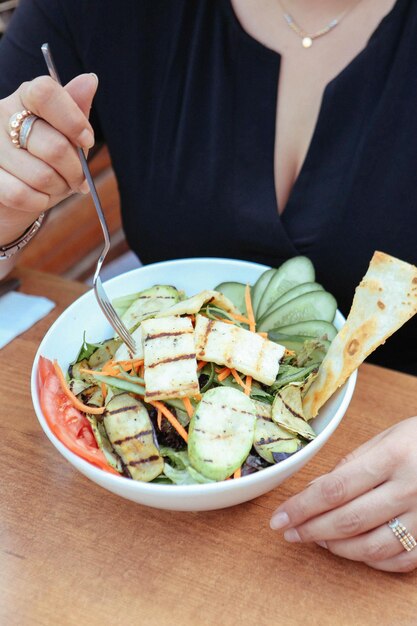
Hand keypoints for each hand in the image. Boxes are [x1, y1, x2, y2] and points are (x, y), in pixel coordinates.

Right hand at [0, 73, 97, 246]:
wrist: (16, 192)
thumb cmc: (45, 158)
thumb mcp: (64, 133)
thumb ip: (76, 110)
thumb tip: (90, 80)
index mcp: (25, 97)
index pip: (45, 93)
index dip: (73, 120)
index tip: (87, 140)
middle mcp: (2, 115)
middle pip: (54, 146)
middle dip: (76, 171)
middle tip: (78, 178)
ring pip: (42, 176)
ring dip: (59, 188)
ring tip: (57, 186)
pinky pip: (22, 194)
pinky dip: (39, 202)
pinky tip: (40, 197)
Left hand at [270, 417, 416, 572]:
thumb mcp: (384, 438)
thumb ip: (349, 464)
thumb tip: (314, 489)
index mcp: (391, 457)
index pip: (334, 489)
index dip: (302, 507)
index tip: (279, 517)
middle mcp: (409, 488)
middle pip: (348, 520)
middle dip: (310, 530)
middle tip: (288, 532)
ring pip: (371, 546)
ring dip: (336, 547)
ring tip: (316, 538)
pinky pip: (399, 560)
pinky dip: (370, 560)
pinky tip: (352, 549)